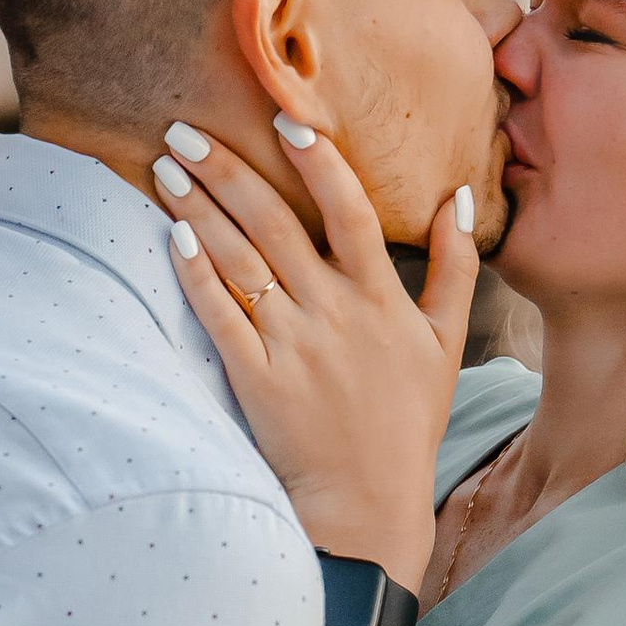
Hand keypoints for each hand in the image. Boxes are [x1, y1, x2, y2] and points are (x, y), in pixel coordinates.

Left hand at [159, 120, 481, 584]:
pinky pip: (220, 317)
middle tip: (184, 127)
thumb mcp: (448, 343)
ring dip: (200, 209)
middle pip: (276, 224)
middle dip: (227, 169)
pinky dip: (196, 275)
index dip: (320, 164)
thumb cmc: (407, 422)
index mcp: (382, 298)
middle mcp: (335, 313)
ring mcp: (292, 346)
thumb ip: (457, 267)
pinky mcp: (255, 380)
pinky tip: (172, 237)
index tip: (286, 121)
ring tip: (166, 168)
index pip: (351, 212)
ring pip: (240, 261)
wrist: (367, 504)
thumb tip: (459, 199)